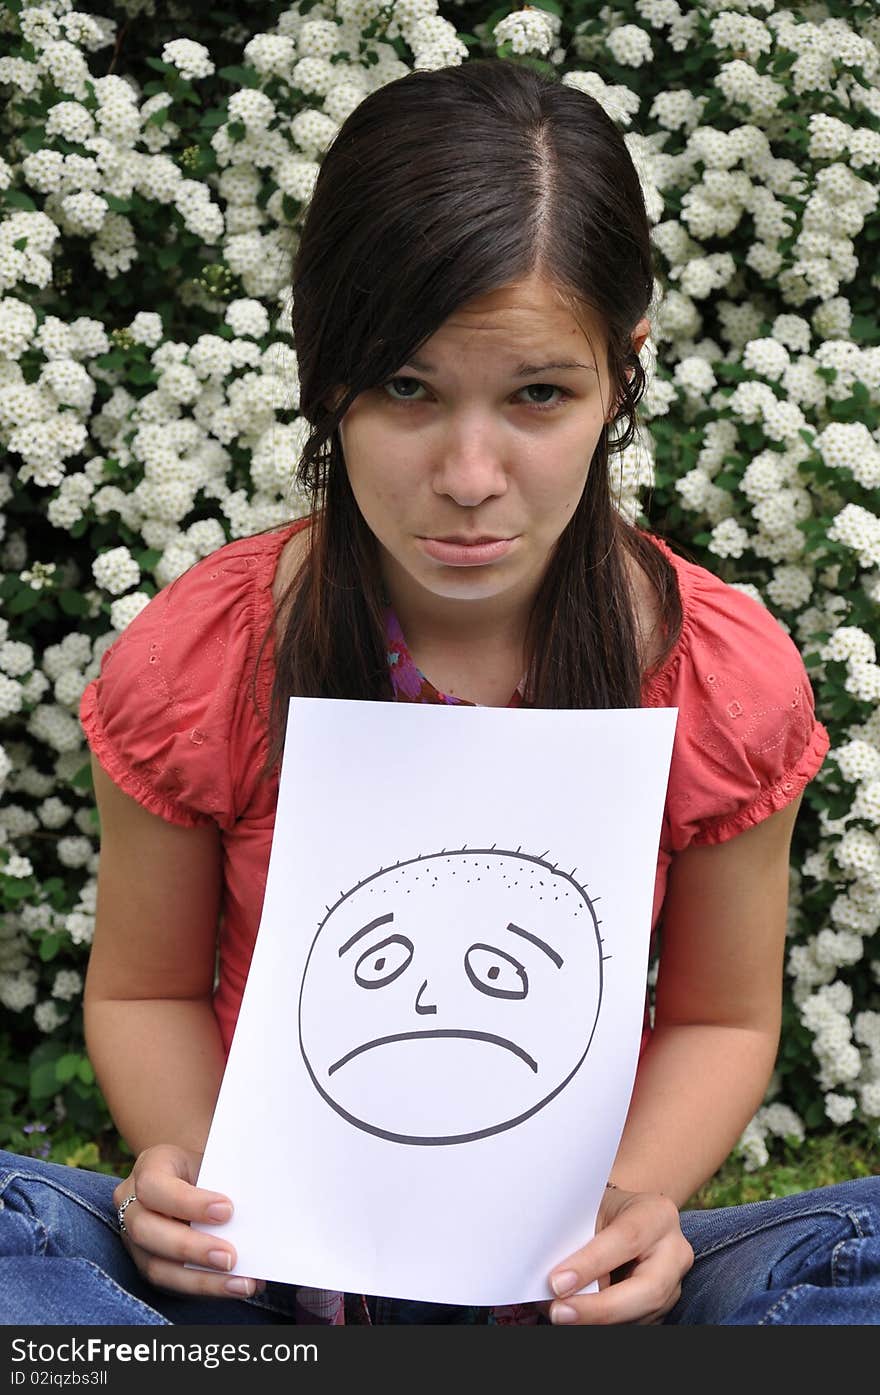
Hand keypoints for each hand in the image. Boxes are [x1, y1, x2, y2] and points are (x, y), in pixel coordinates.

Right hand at [112, 1144, 264, 1298]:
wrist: (195, 1180)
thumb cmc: (207, 1169)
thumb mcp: (213, 1163)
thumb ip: (225, 1182)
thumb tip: (256, 1210)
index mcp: (150, 1168)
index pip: (154, 1186)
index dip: (188, 1202)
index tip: (227, 1210)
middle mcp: (132, 1205)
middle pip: (146, 1231)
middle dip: (191, 1248)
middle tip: (230, 1257)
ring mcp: (135, 1240)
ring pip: (156, 1267)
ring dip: (201, 1280)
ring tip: (240, 1283)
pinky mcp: (148, 1265)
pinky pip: (170, 1284)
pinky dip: (205, 1287)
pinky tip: (234, 1286)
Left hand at [546, 1186, 693, 1324]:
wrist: (625, 1218)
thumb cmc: (605, 1211)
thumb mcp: (593, 1210)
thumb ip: (580, 1239)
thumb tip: (556, 1280)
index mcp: (657, 1215)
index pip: (627, 1240)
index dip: (591, 1264)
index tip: (556, 1282)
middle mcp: (674, 1252)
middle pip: (648, 1289)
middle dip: (600, 1308)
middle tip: (559, 1312)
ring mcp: (673, 1284)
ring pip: (641, 1315)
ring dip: (598, 1320)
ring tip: (561, 1312)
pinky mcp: (663, 1308)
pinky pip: (634, 1323)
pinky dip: (604, 1323)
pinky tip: (579, 1315)